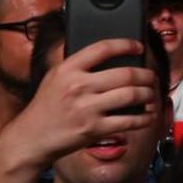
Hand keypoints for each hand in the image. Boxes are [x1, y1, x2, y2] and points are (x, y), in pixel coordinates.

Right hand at [7, 39, 160, 167]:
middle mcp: (79, 86)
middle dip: (146, 75)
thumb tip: (105, 55)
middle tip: (151, 77)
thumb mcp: (54, 78)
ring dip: (148, 94)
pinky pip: (129, 121)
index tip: (138, 47)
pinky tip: (148, 115)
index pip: (103, 48)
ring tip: (150, 94)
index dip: (126, 45)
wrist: (32, 138)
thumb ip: (76, 66)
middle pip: (125, 74)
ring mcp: (88, 108)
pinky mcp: (95, 129)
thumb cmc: (45, 108)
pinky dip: (144, 118)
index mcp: (68, 69)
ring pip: (131, 95)